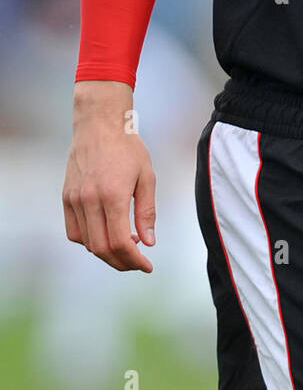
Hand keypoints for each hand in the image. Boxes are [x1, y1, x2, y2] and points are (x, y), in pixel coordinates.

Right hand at [63, 81, 156, 272]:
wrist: (99, 124)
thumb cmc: (128, 147)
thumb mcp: (147, 176)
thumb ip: (147, 211)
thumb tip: (148, 242)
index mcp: (112, 195)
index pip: (120, 242)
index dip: (134, 260)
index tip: (147, 265)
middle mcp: (89, 200)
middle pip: (101, 248)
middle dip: (121, 262)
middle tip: (137, 261)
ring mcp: (74, 199)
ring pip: (86, 242)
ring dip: (106, 253)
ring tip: (125, 244)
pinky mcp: (66, 197)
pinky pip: (74, 231)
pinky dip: (89, 241)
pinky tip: (105, 233)